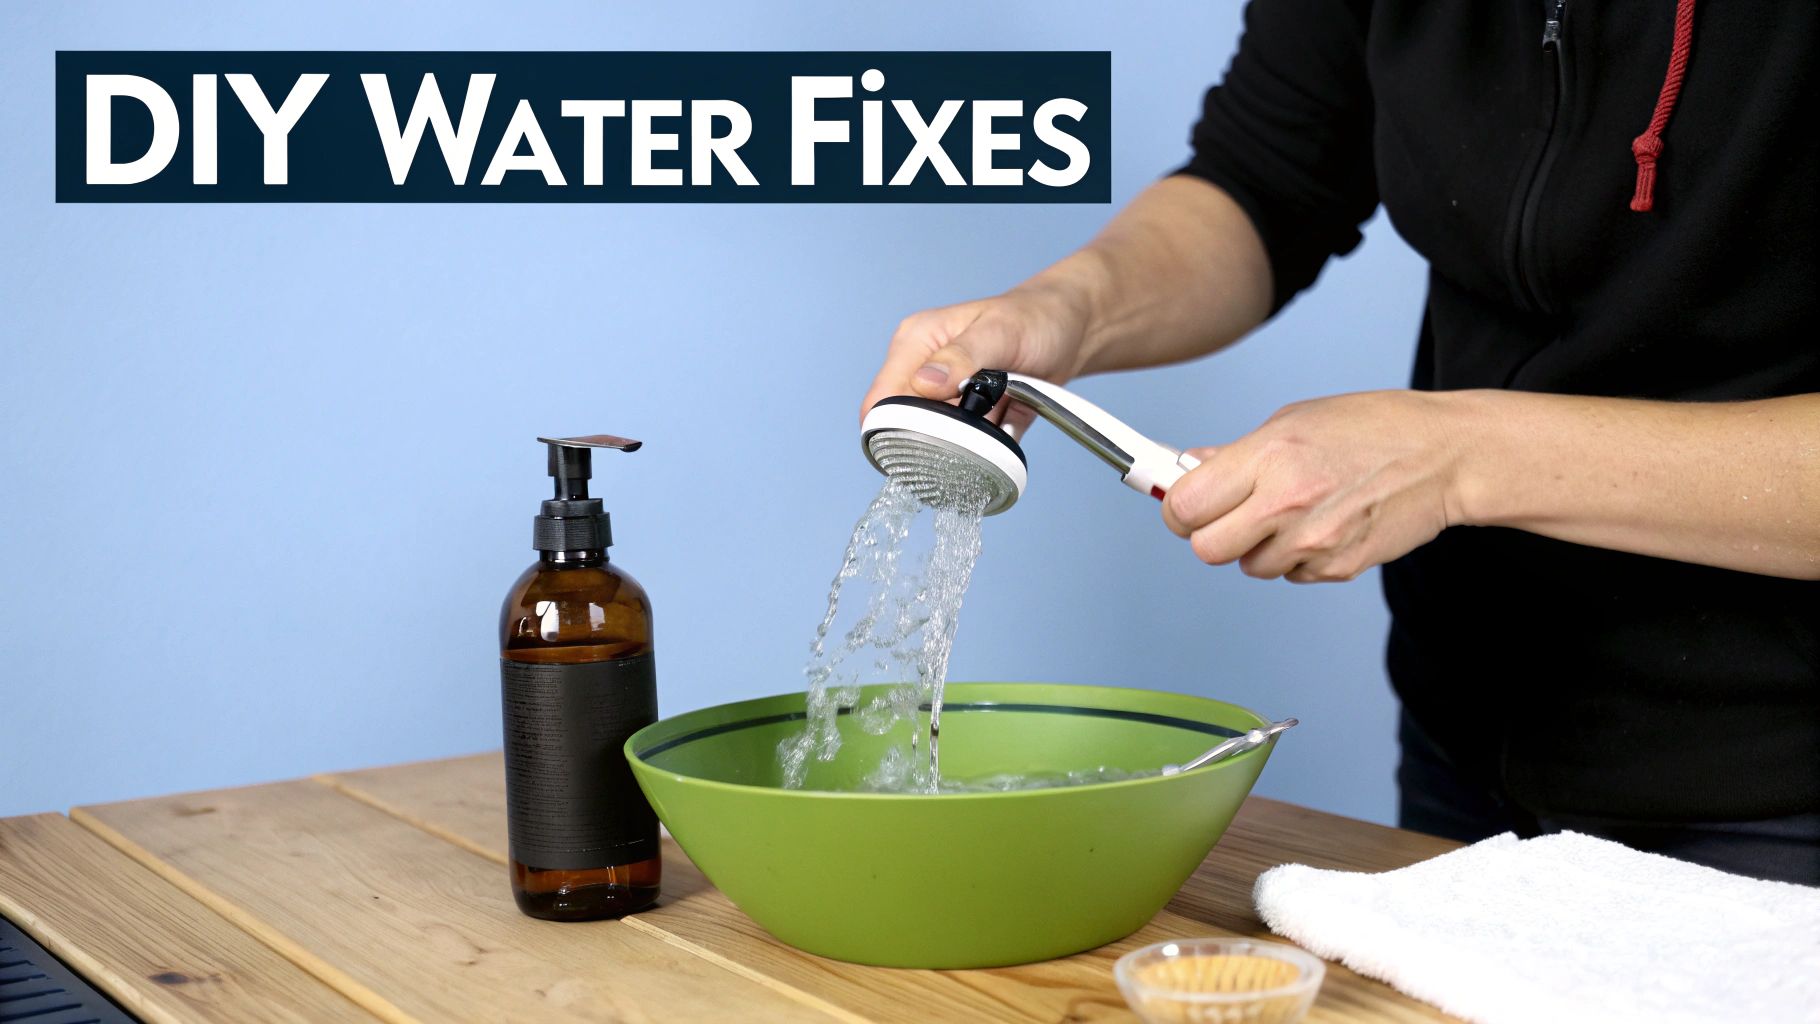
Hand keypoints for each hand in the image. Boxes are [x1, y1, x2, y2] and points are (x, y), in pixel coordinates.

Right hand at [860, 283, 1093, 434]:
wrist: (1074, 328)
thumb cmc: (1037, 318)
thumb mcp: (1000, 332)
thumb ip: (962, 357)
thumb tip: (925, 383)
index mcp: (917, 343)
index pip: (883, 396)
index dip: (893, 425)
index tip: (926, 441)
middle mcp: (925, 370)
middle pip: (907, 425)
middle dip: (938, 437)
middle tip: (976, 428)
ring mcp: (949, 396)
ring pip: (941, 441)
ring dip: (968, 444)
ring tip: (998, 420)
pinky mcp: (975, 417)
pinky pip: (973, 447)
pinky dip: (989, 448)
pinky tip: (1006, 429)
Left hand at [1162, 391, 1469, 582]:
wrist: (1444, 456)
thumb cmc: (1372, 428)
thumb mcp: (1294, 421)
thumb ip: (1237, 454)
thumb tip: (1190, 470)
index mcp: (1269, 457)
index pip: (1187, 506)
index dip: (1179, 508)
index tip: (1184, 504)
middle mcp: (1287, 503)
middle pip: (1207, 549)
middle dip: (1210, 534)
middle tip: (1227, 515)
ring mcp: (1313, 541)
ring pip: (1249, 567)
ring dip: (1257, 548)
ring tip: (1290, 513)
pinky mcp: (1337, 568)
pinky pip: (1290, 575)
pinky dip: (1295, 557)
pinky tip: (1321, 524)